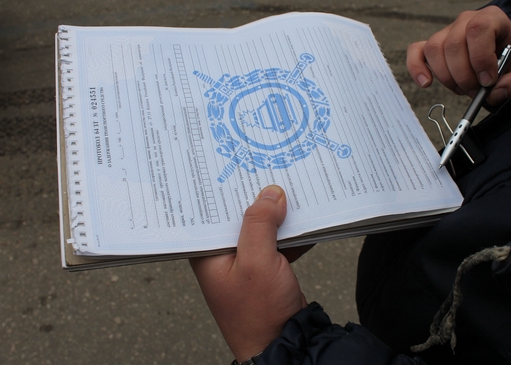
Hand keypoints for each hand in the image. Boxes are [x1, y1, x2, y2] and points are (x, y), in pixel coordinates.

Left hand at [189, 185, 307, 361]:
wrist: (285, 344)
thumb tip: (271, 194)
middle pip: (237, 216)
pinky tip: (303, 218)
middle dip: (254, 197)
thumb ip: (260, 224)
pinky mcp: (266, 269)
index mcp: (207, 254)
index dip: (222, 189)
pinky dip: (288, 231)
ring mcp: (245, 262)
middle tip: (265, 169)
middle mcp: (222, 256)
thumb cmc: (260, 313)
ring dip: (275, 213)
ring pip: (259, 227)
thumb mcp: (258, 261)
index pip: (210, 212)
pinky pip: (275, 241)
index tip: (234, 165)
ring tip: (287, 190)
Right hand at [406, 5, 510, 104]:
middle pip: (453, 44)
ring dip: (447, 77)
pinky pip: (415, 51)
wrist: (499, 53)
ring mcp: (445, 32)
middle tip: (476, 92)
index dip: (480, 57)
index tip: (488, 80)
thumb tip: (495, 92)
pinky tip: (426, 83)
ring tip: (462, 89)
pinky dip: (417, 67)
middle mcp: (465, 20)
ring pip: (434, 50)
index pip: (478, 29)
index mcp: (491, 18)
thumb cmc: (510, 58)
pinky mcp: (431, 45)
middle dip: (464, 75)